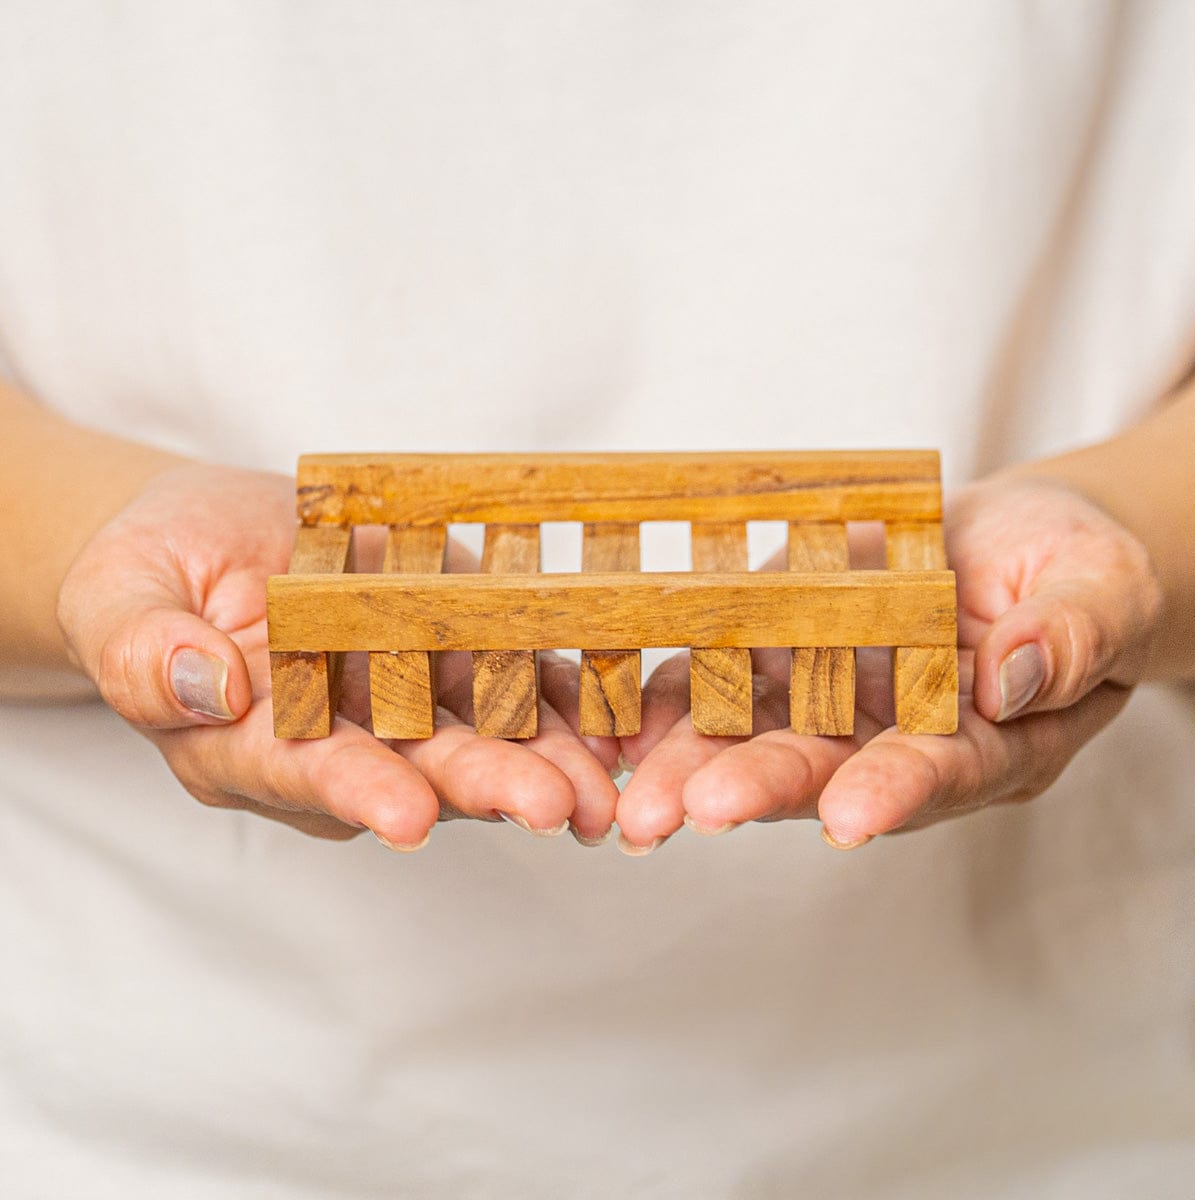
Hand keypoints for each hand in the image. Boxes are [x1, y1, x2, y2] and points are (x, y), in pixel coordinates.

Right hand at [56, 463, 618, 845]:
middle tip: (551, 807)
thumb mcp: (120, 597)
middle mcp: (345, 740)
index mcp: (256, 746)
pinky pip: (518, 677)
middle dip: (485, 788)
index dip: (359, 794)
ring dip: (548, 760)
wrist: (216, 538)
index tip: (407, 813)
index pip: (308, 776)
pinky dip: (567, 696)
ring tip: (603, 782)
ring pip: (484, 734)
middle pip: (419, 770)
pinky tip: (616, 716)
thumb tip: (199, 683)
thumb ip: (143, 651)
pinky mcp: (457, 649)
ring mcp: (408, 698)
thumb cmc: (151, 572)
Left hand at [613, 476, 1163, 851]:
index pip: (942, 773)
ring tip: (636, 793)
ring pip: (759, 732)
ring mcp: (835, 693)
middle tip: (689, 813)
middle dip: (758, 789)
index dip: (896, 792)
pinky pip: (726, 674)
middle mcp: (897, 734)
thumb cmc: (1080, 570)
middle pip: (827, 769)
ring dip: (694, 760)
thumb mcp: (1105, 591)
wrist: (1017, 539)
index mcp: (990, 742)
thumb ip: (1070, 637)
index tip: (847, 817)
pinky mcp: (787, 642)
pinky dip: (674, 696)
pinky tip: (625, 719)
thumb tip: (1014, 679)